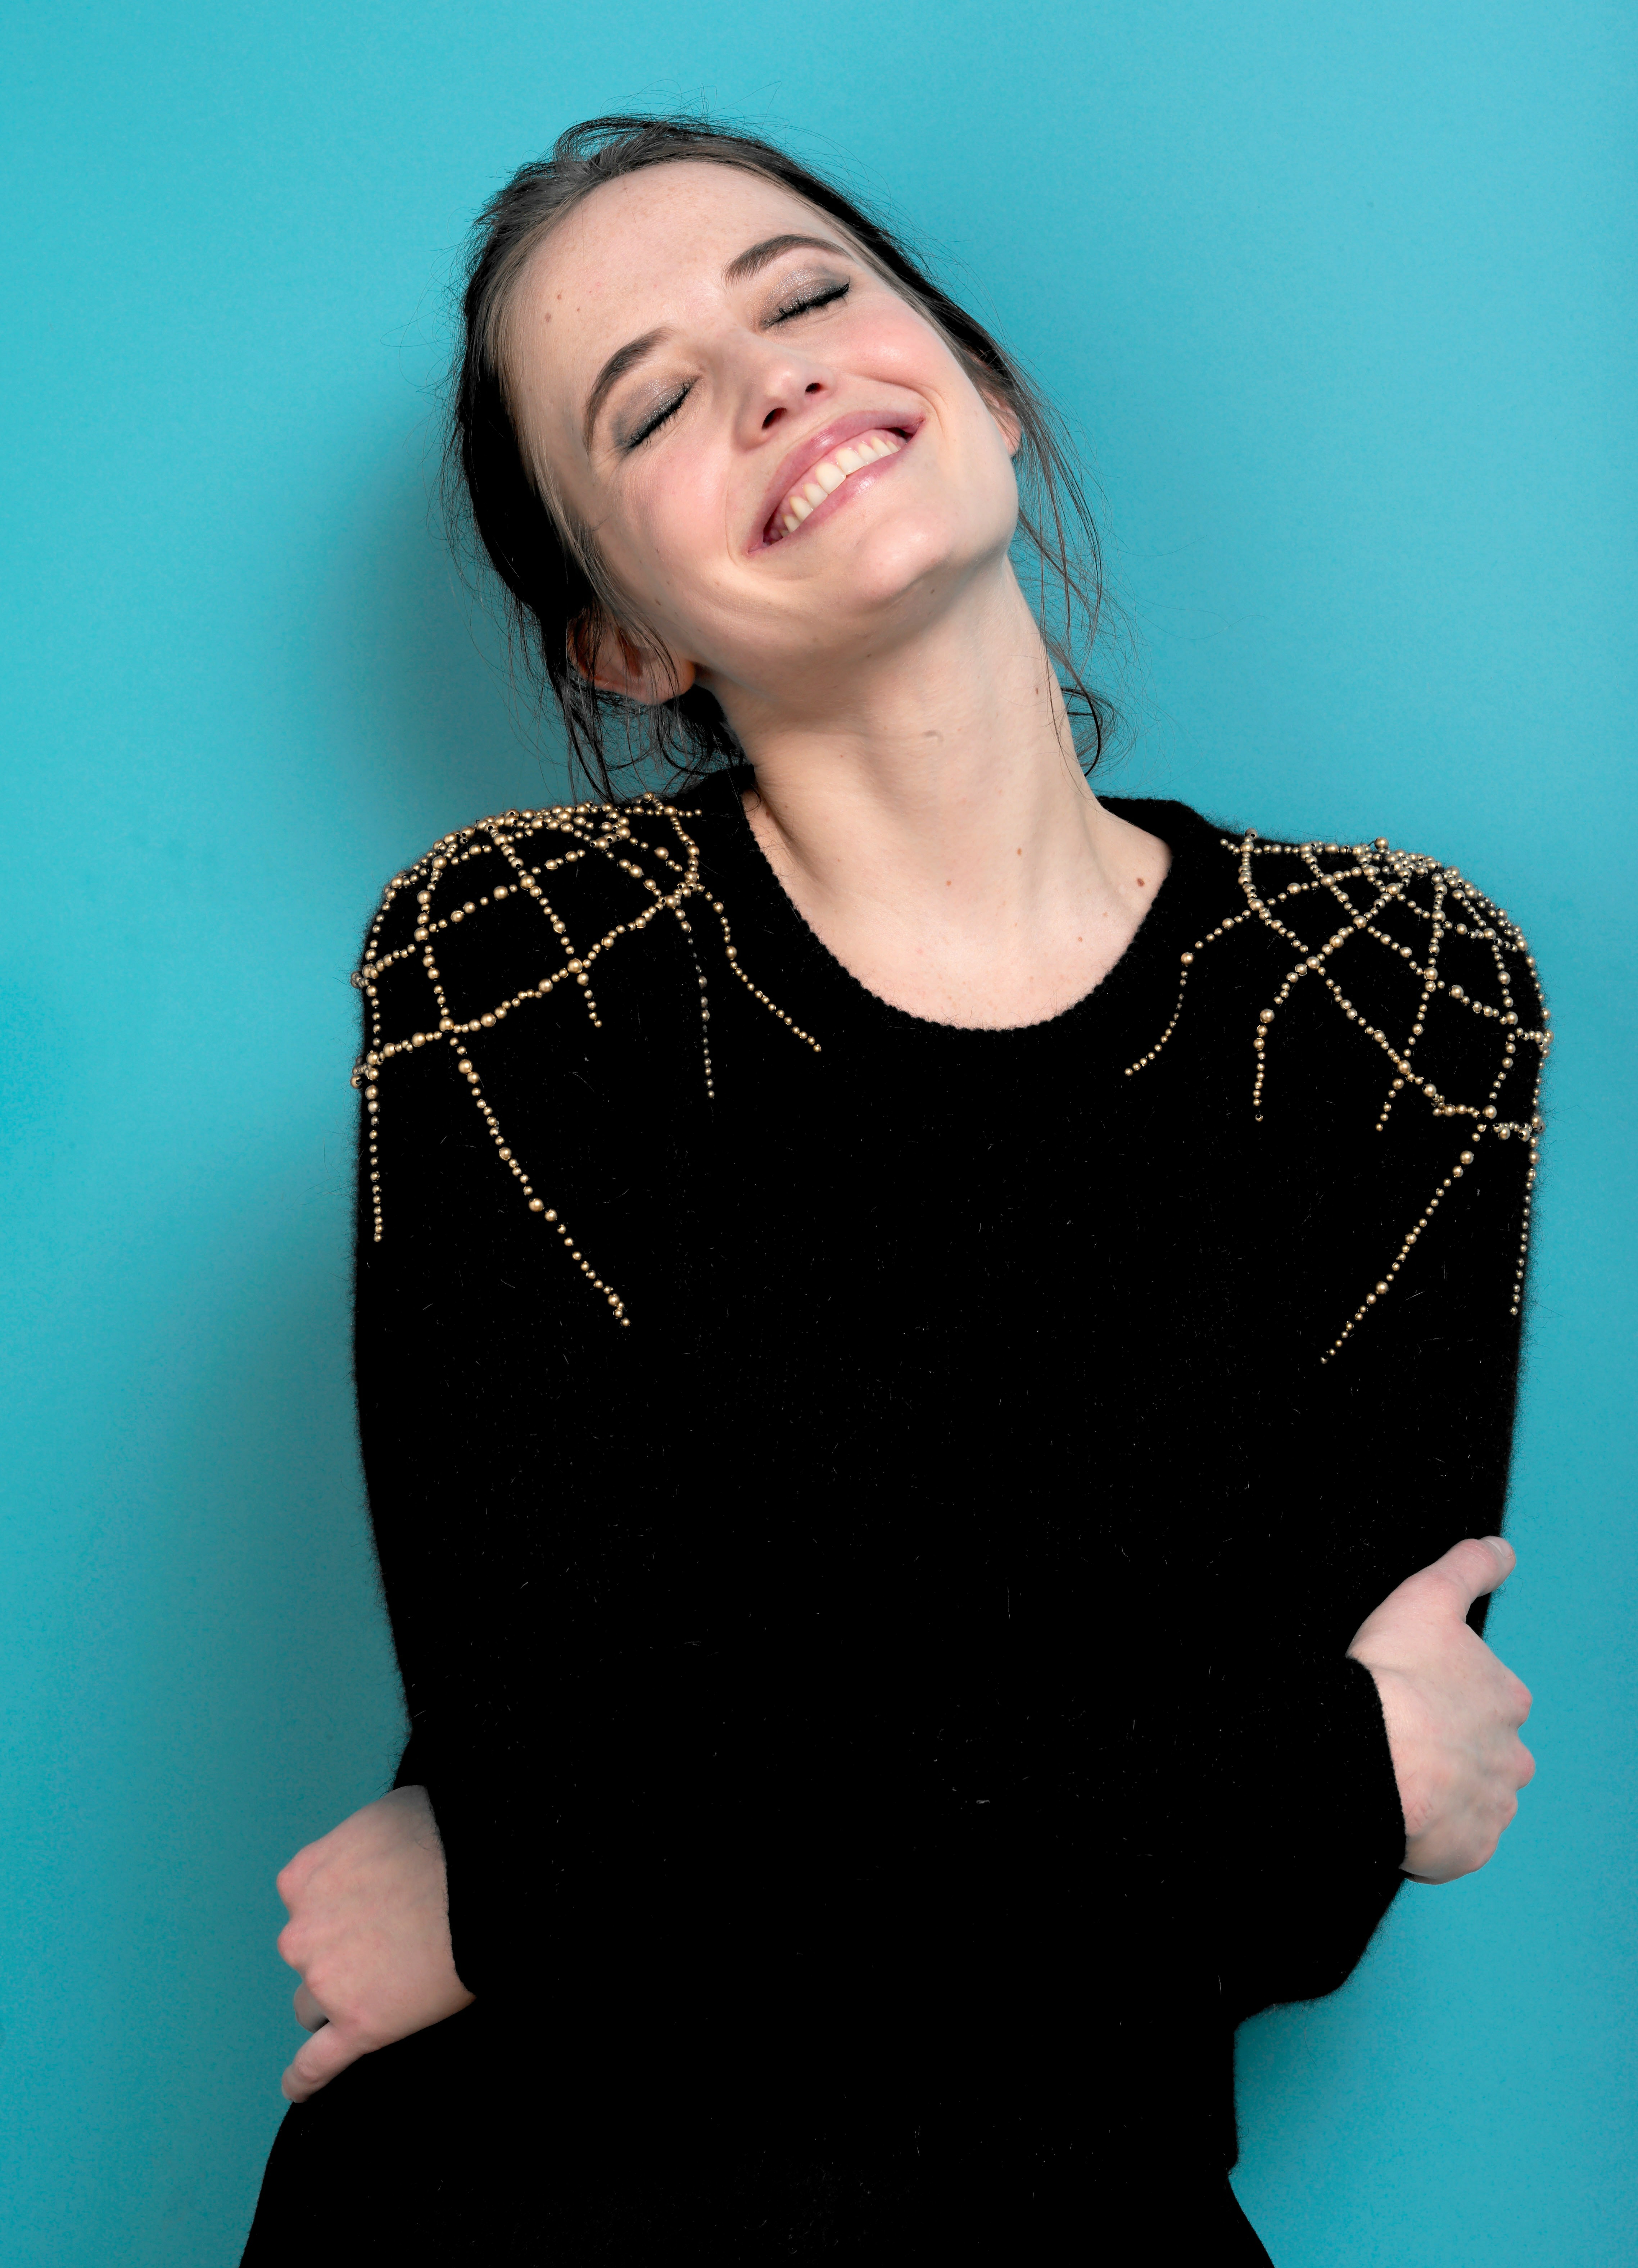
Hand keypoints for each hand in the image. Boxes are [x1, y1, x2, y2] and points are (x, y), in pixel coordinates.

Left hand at [274, 1784, 473, 2100]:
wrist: (485, 1875)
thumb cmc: (445, 1835)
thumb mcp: (384, 1818)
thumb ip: (359, 1849)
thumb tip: (372, 1861)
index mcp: (303, 1878)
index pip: (305, 1904)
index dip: (338, 1909)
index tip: (367, 1909)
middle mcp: (303, 1932)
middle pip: (307, 1956)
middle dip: (337, 1953)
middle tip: (388, 1943)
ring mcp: (327, 1982)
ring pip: (313, 2004)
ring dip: (336, 1999)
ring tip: (382, 1991)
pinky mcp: (359, 2024)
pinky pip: (317, 2063)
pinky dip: (304, 2079)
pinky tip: (299, 2087)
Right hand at [1348, 1536, 1534, 1883]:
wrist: (1363, 1757)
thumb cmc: (1391, 1676)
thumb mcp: (1426, 1599)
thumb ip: (1468, 1568)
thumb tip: (1502, 1549)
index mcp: (1507, 1700)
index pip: (1487, 1698)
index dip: (1446, 1694)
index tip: (1409, 1694)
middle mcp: (1513, 1759)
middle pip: (1483, 1753)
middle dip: (1449, 1748)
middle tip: (1397, 1737)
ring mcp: (1491, 1809)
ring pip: (1469, 1798)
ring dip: (1440, 1791)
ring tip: (1389, 1775)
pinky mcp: (1466, 1851)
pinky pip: (1451, 1844)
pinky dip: (1428, 1833)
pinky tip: (1393, 1810)